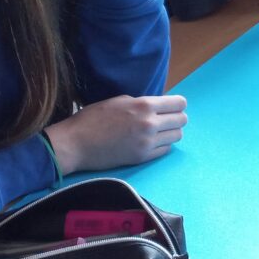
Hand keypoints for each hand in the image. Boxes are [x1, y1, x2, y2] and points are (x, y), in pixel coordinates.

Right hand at [44, 93, 186, 174]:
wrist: (75, 143)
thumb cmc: (93, 118)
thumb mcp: (119, 101)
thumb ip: (142, 103)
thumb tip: (157, 107)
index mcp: (144, 105)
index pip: (180, 103)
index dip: (177, 104)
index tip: (171, 107)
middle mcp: (150, 123)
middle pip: (182, 120)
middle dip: (175, 118)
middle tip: (164, 120)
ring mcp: (147, 142)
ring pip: (177, 136)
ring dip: (170, 133)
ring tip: (157, 132)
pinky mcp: (142, 157)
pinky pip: (165, 150)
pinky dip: (161, 145)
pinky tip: (149, 142)